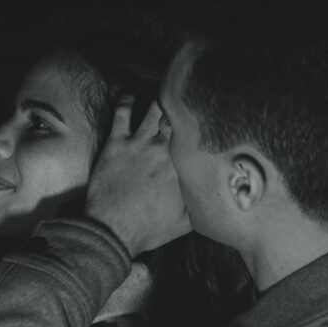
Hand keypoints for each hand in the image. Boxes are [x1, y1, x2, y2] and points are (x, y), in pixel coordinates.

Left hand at [85, 98, 190, 256]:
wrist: (113, 229)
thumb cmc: (147, 228)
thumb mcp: (184, 223)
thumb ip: (199, 206)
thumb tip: (214, 200)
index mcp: (182, 166)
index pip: (197, 138)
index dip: (201, 129)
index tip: (205, 123)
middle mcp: (163, 149)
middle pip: (178, 119)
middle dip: (182, 111)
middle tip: (185, 104)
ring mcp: (139, 143)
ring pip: (154, 111)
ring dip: (159, 104)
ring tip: (162, 97)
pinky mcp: (116, 143)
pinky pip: (122, 113)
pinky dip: (127, 101)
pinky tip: (130, 97)